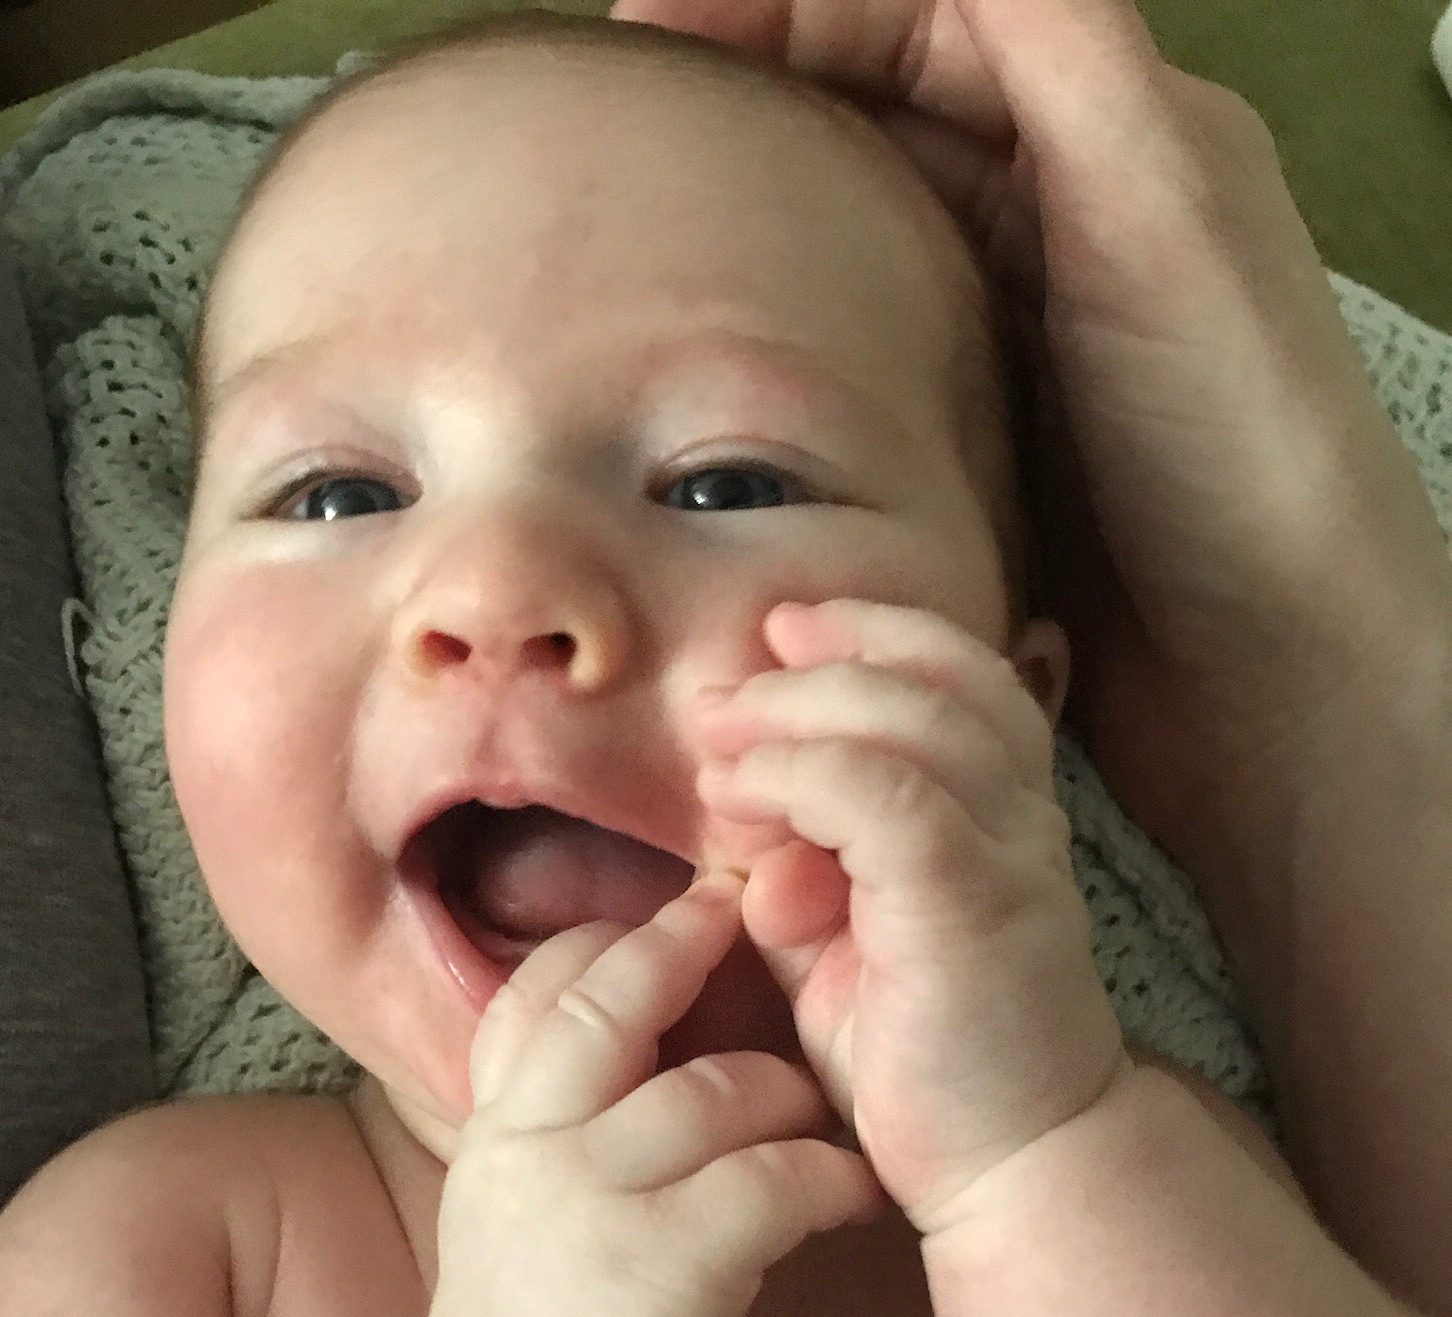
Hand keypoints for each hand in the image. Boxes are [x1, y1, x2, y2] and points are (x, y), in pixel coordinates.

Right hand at [419, 877, 882, 1316]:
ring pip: (719, 1087)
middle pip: (614, 996)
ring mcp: (599, 1200)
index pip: (538, 994)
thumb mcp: (513, 1222)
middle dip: (688, 943)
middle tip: (757, 913)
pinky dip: (832, 1178)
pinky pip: (777, 1177)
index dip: (608, 942)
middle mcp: (535, 1147)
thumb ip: (557, 1138)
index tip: (672, 924)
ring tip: (826, 1125)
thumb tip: (638, 1066)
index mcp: (498, 1135)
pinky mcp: (673, 1265)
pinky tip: (857, 1194)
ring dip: (790, 1094)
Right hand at [611, 0, 1451, 876]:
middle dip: (754, 88)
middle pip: (880, 107)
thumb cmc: (1237, 444)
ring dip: (760, 211)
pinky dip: (788, 335)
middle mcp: (1062, 218)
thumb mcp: (1158, 208)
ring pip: (862, 229)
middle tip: (626, 121)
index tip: (650, 29)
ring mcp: (1016, 335)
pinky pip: (861, 354)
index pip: (924, 13)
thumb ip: (1058, 53)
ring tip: (645, 223)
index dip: (788, 3)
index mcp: (1111, 131)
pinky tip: (717, 354)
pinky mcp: (980, 440)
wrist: (1267, 673)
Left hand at [696, 596, 1127, 1237]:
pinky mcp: (973, 906)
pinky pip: (892, 799)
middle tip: (725, 692)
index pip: (956, 677)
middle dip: (821, 661)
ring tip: (720, 742)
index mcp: (999, 819)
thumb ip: (805, 889)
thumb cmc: (931, 1068)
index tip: (775, 638)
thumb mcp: (846, 960)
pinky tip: (744, 803)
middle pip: (937, 676)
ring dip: (801, 714)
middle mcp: (1019, 821)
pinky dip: (807, 779)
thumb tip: (750, 847)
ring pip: (915, 720)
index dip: (869, 634)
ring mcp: (1008, 857)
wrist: (1012, 1169)